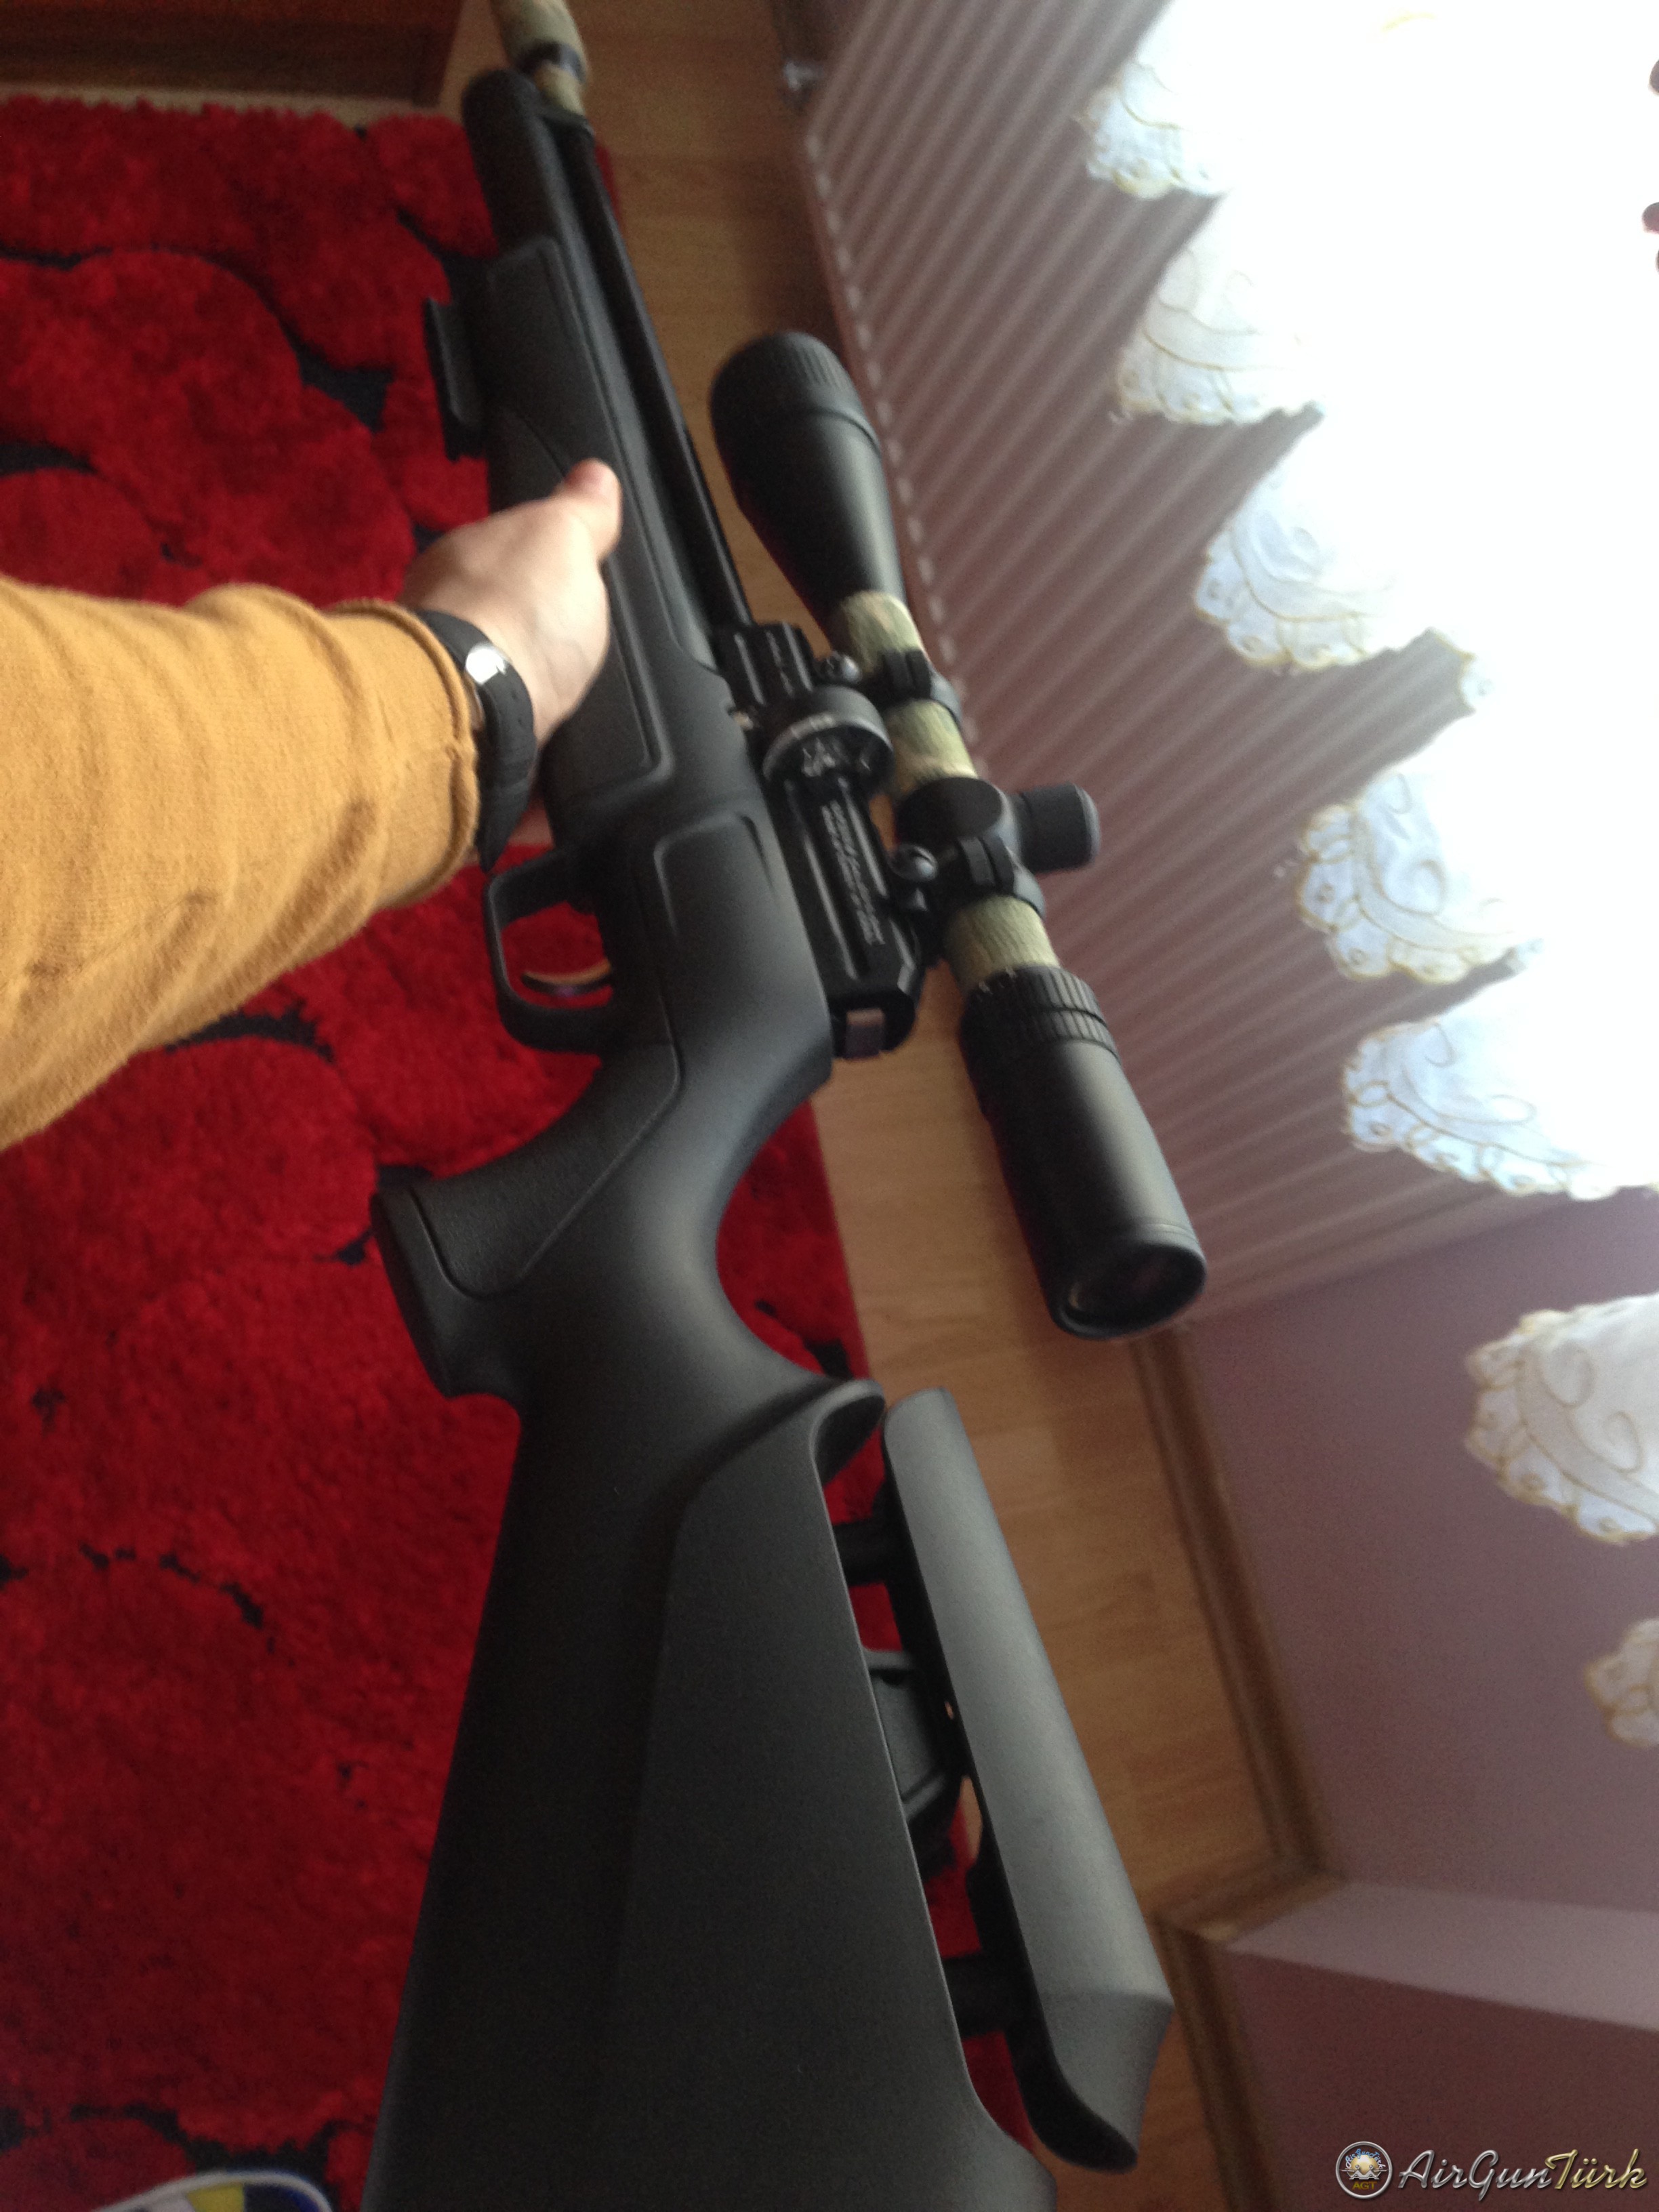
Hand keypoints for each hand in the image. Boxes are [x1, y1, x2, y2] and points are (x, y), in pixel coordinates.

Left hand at [399, 460, 621, 846]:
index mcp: (460, 564)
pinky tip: (552, 769)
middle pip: (499, 629)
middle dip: (533, 645)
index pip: (506, 561)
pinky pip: (499, 755)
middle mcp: (438, 624)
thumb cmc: (517, 616)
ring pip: (492, 692)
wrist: (475, 717)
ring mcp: (441, 689)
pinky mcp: (456, 751)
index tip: (578, 595)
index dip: (545, 575)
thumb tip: (594, 476)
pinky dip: (526, 763)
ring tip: (571, 719)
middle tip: (581, 663)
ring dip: (526, 703)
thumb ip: (580, 513)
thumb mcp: (563, 539)